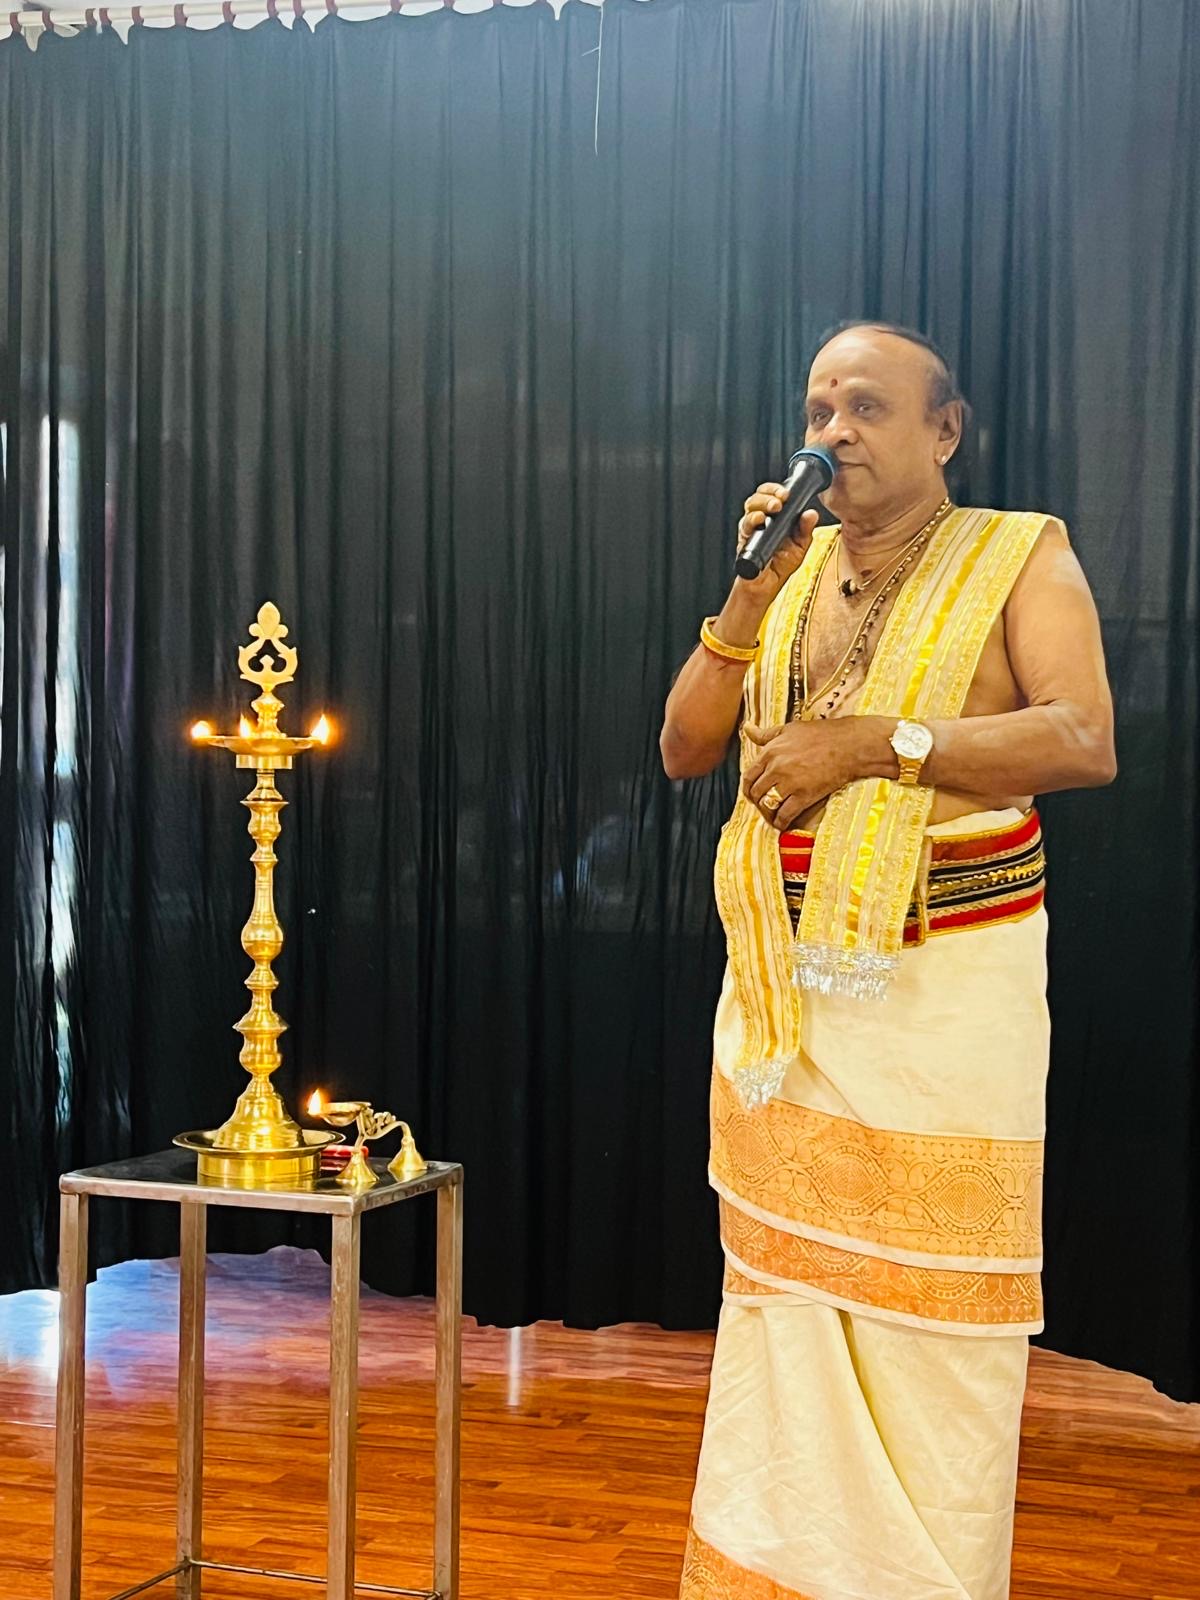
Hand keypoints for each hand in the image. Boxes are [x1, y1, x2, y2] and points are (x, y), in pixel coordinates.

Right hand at [734, 484, 819, 607]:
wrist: (766, 587)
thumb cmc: (780, 566)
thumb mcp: (799, 546)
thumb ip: (805, 530)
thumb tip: (811, 513)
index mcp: (775, 518)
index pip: (772, 494)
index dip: (776, 489)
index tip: (787, 493)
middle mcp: (761, 520)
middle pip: (759, 496)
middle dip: (769, 493)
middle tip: (781, 498)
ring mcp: (751, 529)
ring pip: (750, 506)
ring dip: (762, 502)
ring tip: (774, 507)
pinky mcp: (744, 540)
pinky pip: (745, 526)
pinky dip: (751, 520)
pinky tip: (760, 519)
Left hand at [742, 719, 866, 829]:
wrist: (849, 745)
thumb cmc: (822, 734)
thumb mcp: (789, 729)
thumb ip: (765, 734)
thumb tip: (747, 728)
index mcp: (770, 752)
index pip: (748, 776)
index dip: (748, 788)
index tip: (753, 793)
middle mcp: (776, 768)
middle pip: (756, 792)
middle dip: (757, 802)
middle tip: (763, 805)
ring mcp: (790, 783)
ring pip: (767, 805)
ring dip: (768, 813)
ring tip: (772, 815)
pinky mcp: (804, 796)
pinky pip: (785, 815)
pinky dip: (781, 822)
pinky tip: (783, 823)